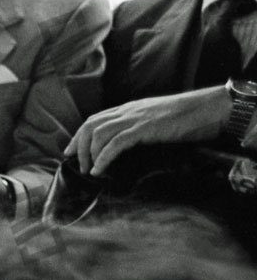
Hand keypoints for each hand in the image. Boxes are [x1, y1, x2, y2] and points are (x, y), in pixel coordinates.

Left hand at [65, 89, 228, 175]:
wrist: (208, 108)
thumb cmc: (187, 118)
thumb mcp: (156, 121)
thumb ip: (139, 128)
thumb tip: (127, 146)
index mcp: (129, 108)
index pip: (95, 119)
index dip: (79, 135)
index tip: (70, 151)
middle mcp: (127, 111)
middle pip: (91, 125)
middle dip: (78, 146)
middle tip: (76, 164)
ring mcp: (135, 118)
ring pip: (98, 134)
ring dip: (89, 154)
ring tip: (89, 171)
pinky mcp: (144, 128)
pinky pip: (116, 143)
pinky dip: (103, 157)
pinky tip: (100, 170)